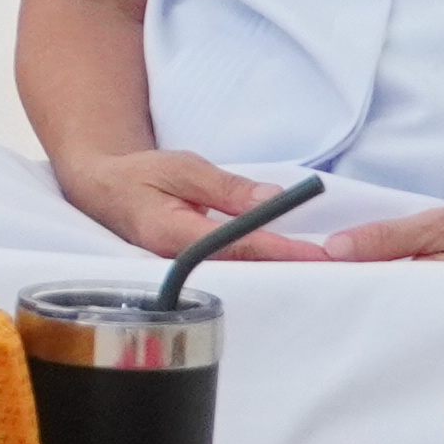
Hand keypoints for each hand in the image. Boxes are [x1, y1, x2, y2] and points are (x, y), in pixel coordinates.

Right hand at [52, 146, 329, 262]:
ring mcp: (187, 271)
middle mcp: (182, 263)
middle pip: (248, 271)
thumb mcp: (183, 167)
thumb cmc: (139, 175)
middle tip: (342, 268)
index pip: (241, 247)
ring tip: (326, 271)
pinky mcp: (194, 271)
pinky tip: (291, 268)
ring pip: (244, 275)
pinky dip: (265, 267)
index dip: (283, 251)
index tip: (321, 254)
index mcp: (175, 234)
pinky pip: (235, 271)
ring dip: (282, 271)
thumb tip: (274, 199)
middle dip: (293, 269)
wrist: (102, 189)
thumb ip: (227, 187)